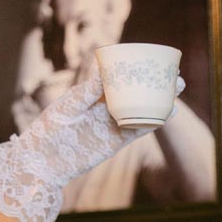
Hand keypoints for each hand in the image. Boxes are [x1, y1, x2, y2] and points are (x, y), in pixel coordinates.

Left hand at [0, 62, 184, 221]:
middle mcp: (104, 107)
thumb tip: (104, 71)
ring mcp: (112, 124)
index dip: (135, 67)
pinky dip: (153, 121)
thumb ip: (86, 92)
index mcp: (91, 93)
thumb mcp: (67, 109)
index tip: (152, 58)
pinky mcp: (116, 141)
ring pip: (140, 109)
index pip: (116, 75)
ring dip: (158, 100)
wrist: (45, 163)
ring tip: (177, 90)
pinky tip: (168, 113)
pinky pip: (138, 129)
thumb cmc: (48, 132)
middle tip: (174, 76)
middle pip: (134, 91)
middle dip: (154, 83)